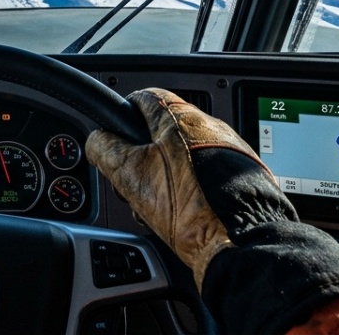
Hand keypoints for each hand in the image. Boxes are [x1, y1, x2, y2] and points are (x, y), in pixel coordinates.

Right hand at [87, 88, 269, 286]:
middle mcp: (209, 125)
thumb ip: (105, 149)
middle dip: (142, 158)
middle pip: (161, 131)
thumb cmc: (192, 208)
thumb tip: (96, 141)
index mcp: (179, 116)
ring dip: (165, 176)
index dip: (121, 117)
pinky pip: (206, 173)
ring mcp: (229, 149)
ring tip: (160, 206)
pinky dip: (191, 188)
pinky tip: (184, 212)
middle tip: (134, 183)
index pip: (141, 98)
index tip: (114, 137)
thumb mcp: (130, 175)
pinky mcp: (242, 173)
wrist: (241, 240)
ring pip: (183, 155)